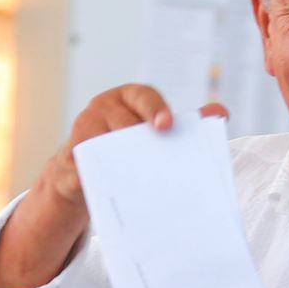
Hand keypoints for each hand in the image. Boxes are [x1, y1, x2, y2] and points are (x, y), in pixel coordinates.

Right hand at [0, 85, 226, 287]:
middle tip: (155, 155)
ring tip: (137, 178)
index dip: (155, 109)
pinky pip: (82, 168)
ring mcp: (81, 131)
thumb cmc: (127, 148)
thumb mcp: (152, 132)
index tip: (166, 126)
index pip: (143, 96)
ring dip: (118, 159)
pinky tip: (111, 191)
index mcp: (126, 98)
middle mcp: (102, 108)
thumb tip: (221, 112)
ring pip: (101, 143)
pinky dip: (95, 178)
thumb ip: (185, 124)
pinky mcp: (67, 159)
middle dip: (137, 136)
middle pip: (121, 120)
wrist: (83, 173)